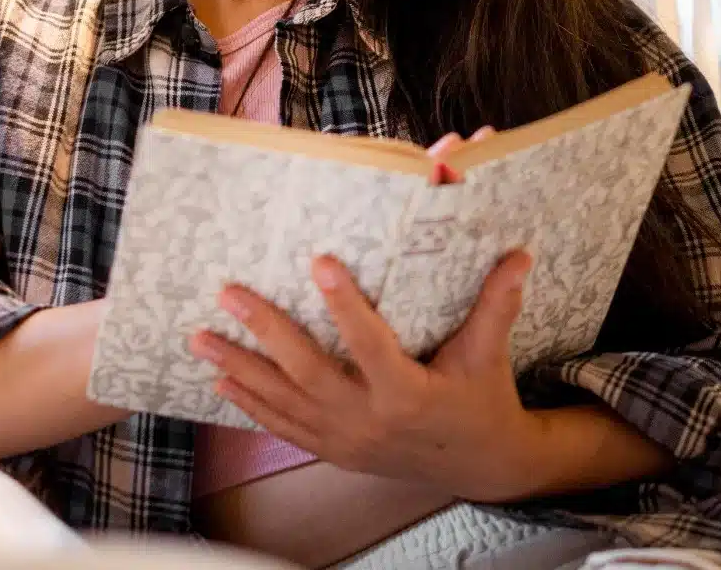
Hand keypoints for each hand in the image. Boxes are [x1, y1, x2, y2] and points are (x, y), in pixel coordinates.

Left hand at [190, 126, 549, 501]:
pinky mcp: (334, 450)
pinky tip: (220, 378)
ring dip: (240, 368)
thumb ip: (497, 305)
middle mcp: (369, 421)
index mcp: (408, 394)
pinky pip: (284, 427)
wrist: (478, 465)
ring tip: (201, 336)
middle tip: (231, 295)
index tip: (318, 264)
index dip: (344, 305)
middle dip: (266, 334)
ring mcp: (346, 440)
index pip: (369, 344)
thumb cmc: (482, 401)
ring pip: (284, 403)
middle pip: (308, 374)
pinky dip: (250, 404)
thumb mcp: (488, 355)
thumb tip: (519, 254)